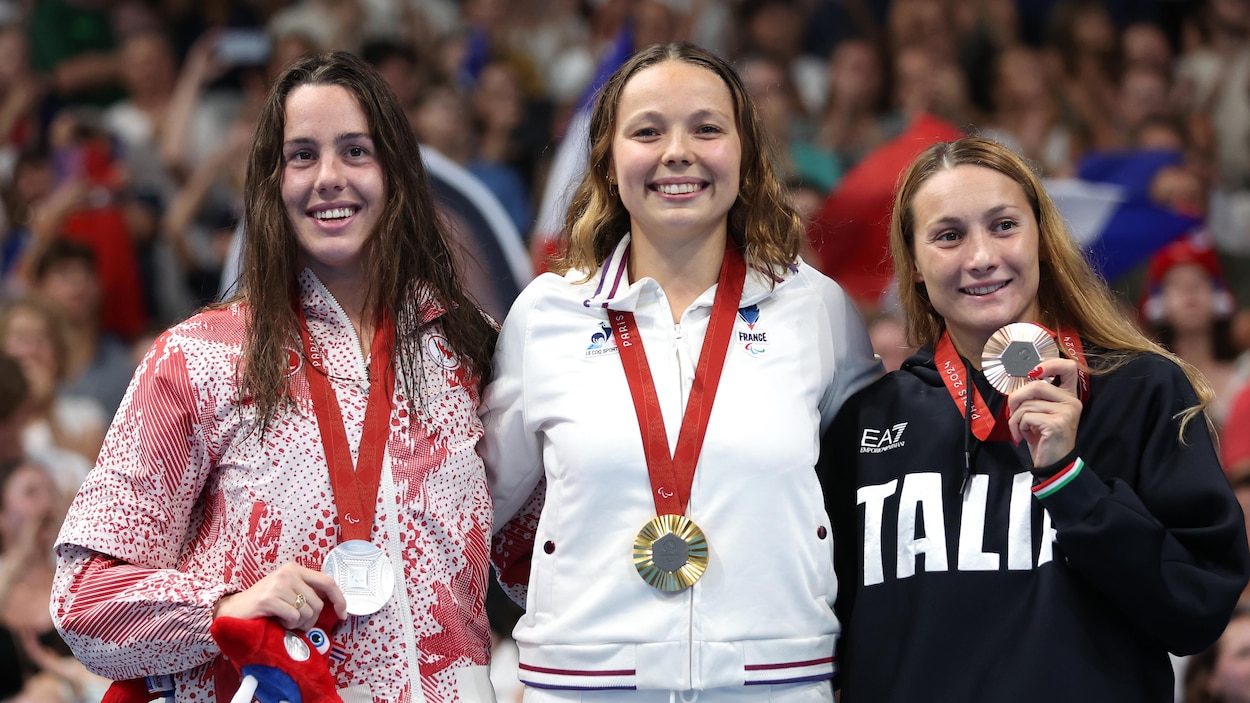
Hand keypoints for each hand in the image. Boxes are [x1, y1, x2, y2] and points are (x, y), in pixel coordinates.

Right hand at [214, 563, 346, 629]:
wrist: (232, 610)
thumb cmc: (263, 604)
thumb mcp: (287, 591)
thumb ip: (306, 592)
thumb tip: (333, 605)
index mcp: (295, 569)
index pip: (327, 582)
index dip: (339, 599)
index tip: (343, 614)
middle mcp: (288, 573)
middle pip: (318, 603)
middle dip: (311, 620)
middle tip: (297, 624)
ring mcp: (278, 585)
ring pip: (307, 612)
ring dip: (298, 624)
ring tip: (284, 621)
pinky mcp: (269, 599)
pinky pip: (293, 617)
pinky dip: (288, 625)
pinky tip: (277, 621)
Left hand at [1006, 357, 1083, 468]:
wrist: (1053, 463)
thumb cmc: (1043, 437)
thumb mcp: (1041, 412)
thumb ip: (1036, 395)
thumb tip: (1020, 379)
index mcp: (1069, 395)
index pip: (1068, 366)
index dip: (1048, 363)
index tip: (1033, 373)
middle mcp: (1072, 401)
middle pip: (1036, 385)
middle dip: (1016, 399)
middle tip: (1013, 413)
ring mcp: (1066, 412)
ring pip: (1027, 403)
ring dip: (1015, 418)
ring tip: (1022, 429)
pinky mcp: (1056, 424)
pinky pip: (1026, 416)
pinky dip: (1018, 427)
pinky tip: (1026, 436)